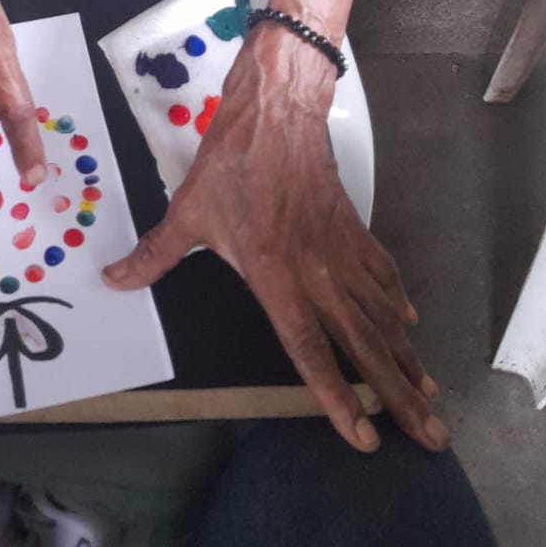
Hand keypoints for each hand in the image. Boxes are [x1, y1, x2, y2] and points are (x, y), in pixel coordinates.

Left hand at [103, 26, 444, 452]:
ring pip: (382, 315)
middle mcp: (317, 271)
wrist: (277, 111)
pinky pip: (382, 275)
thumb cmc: (232, 160)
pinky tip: (409, 325)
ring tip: (428, 397)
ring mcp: (341, 249)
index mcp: (275, 274)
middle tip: (431, 435)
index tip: (362, 436)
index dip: (335, 396)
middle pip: (365, 343)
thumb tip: (114, 280)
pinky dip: (397, 303)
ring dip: (407, 357)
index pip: (309, 348)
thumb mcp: (187, 211)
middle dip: (397, 394)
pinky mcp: (353, 228)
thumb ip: (155, 255)